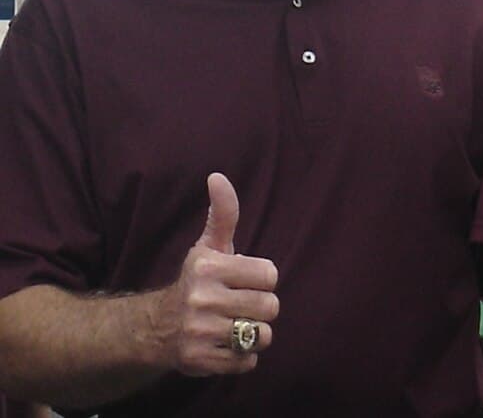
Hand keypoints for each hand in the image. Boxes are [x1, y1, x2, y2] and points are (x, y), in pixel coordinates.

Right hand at [168, 173, 278, 375]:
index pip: (269, 274)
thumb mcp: (209, 245)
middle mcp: (203, 299)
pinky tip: (227, 343)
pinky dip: (243, 356)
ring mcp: (201, 332)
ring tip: (237, 325)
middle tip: (243, 305)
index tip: (246, 280)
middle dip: (261, 307)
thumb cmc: (197, 280)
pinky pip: (248, 361)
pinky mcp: (202, 362)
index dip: (262, 279)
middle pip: (269, 307)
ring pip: (262, 335)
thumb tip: (218, 176)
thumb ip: (223, 213)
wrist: (157, 326)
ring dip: (254, 333)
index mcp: (208, 267)